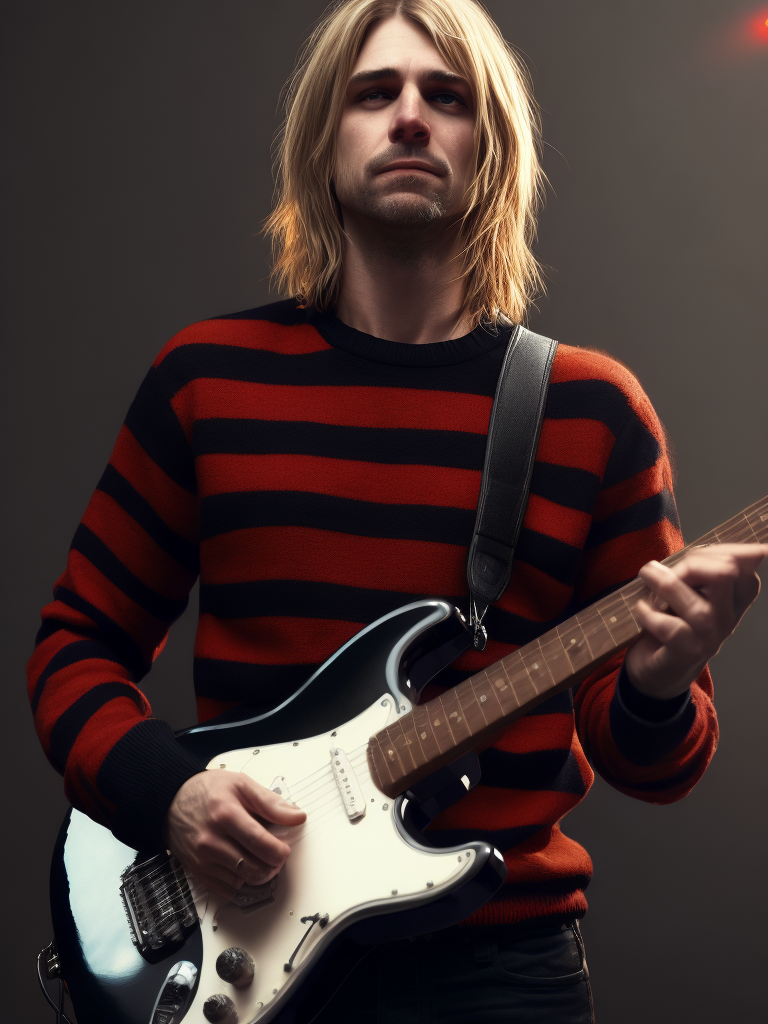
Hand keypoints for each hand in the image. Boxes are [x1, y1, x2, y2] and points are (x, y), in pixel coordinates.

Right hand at [163, 770, 305, 900]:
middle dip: (273, 865)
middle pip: (254, 868)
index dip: (280, 851)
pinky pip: (228, 891)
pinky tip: (247, 870)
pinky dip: (243, 885)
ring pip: (244, 883)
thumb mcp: (241, 784)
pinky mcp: (198, 872)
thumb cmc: (207, 791)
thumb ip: (271, 802)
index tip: (284, 848)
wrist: (171, 801)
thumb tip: (296, 816)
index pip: (261, 844)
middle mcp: (212, 841)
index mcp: (226, 815)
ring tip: (263, 860)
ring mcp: (203, 860)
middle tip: (276, 855)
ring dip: (260, 876)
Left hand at [624, 543, 766, 700]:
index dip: (718, 551)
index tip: (693, 555)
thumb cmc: (676, 623)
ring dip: (656, 578)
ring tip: (646, 576)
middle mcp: (728, 618)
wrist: (660, 673)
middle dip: (689, 562)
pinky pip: (660, 619)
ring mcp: (709, 636)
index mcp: (737, 600)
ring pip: (680, 588)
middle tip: (667, 569)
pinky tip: (642, 610)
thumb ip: (703, 568)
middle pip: (723, 572)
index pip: (746, 565)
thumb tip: (717, 545)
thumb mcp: (694, 594)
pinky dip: (643, 609)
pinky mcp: (685, 651)